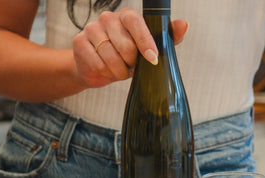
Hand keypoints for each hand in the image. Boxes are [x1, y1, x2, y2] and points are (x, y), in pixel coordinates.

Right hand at [73, 7, 187, 88]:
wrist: (98, 67)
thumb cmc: (126, 56)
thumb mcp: (149, 49)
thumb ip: (167, 37)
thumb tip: (184, 25)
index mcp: (127, 16)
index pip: (136, 22)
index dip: (145, 41)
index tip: (152, 58)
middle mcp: (108, 18)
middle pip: (125, 46)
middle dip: (131, 63)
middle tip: (130, 65)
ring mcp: (92, 29)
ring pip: (111, 57)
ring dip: (118, 71)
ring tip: (119, 69)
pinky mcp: (80, 42)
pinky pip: (97, 64)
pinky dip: (105, 73)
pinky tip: (106, 69)